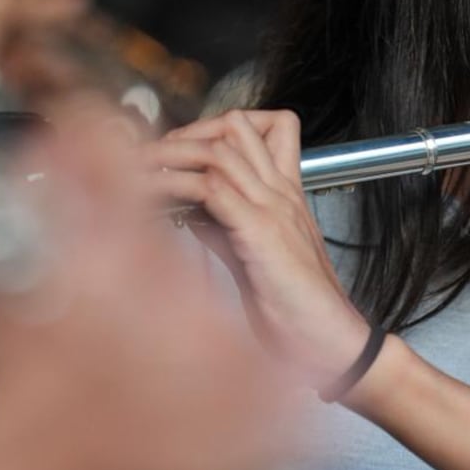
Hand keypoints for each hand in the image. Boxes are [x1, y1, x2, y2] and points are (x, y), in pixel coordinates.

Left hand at [150, 108, 370, 380]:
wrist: (333, 344)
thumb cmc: (299, 311)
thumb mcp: (252, 260)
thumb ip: (223, 230)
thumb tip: (189, 212)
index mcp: (285, 198)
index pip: (263, 130)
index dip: (212, 130)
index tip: (176, 153)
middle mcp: (281, 194)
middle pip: (237, 125)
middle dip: (185, 132)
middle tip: (151, 157)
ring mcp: (274, 209)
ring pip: (219, 150)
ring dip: (170, 155)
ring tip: (137, 169)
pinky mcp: (262, 233)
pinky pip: (211, 189)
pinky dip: (174, 186)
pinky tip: (149, 197)